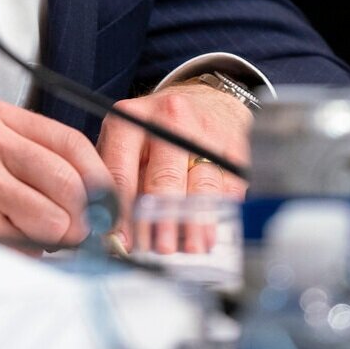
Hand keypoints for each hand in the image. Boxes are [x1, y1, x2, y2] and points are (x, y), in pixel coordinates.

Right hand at [0, 99, 116, 246]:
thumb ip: (40, 160)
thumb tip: (103, 196)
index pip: (71, 141)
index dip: (99, 177)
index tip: (110, 202)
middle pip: (71, 180)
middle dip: (83, 215)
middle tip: (79, 231)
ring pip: (57, 216)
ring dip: (57, 237)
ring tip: (34, 233)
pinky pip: (31, 242)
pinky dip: (31, 250)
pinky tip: (9, 240)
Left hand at [99, 83, 249, 252]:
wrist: (202, 99)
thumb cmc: (156, 131)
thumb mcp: (127, 144)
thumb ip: (119, 184)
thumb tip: (116, 237)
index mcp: (130, 120)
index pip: (122, 173)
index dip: (122, 213)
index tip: (124, 243)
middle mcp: (168, 119)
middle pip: (165, 178)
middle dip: (162, 220)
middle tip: (160, 249)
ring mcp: (205, 128)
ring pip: (201, 184)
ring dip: (195, 221)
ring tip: (190, 247)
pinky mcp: (233, 142)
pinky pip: (229, 183)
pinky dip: (221, 211)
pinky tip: (212, 231)